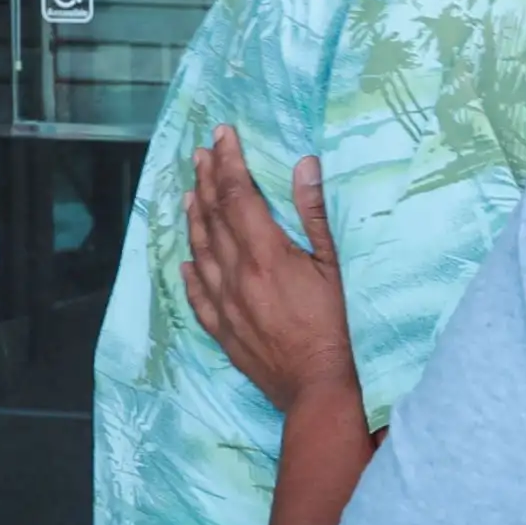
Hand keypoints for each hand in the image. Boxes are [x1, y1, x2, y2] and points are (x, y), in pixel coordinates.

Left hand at [182, 126, 355, 414]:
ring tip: (188, 191)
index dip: (228, 162)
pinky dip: (190, 270)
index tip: (223, 136)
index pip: (237, 196)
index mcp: (266, 255)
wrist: (319, 388)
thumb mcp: (338, 265)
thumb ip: (318, 214)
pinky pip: (198, 294)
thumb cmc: (339, 326)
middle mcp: (237, 276)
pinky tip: (187, 257)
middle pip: (214, 218)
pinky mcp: (224, 331)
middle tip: (200, 153)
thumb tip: (304, 166)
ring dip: (194, 217)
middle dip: (206, 181)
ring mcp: (226, 306)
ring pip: (200, 251)